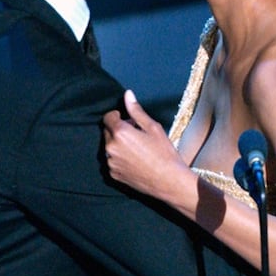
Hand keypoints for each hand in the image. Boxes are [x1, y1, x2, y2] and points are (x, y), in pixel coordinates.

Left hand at [102, 89, 191, 203]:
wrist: (168, 181)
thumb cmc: (164, 153)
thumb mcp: (153, 128)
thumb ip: (137, 111)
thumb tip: (127, 94)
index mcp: (120, 133)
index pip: (108, 117)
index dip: (118, 116)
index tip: (130, 121)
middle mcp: (110, 147)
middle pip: (108, 132)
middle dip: (119, 131)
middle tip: (138, 136)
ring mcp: (110, 162)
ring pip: (110, 147)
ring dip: (119, 145)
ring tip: (138, 150)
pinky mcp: (113, 174)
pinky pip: (112, 161)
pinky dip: (120, 158)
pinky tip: (136, 161)